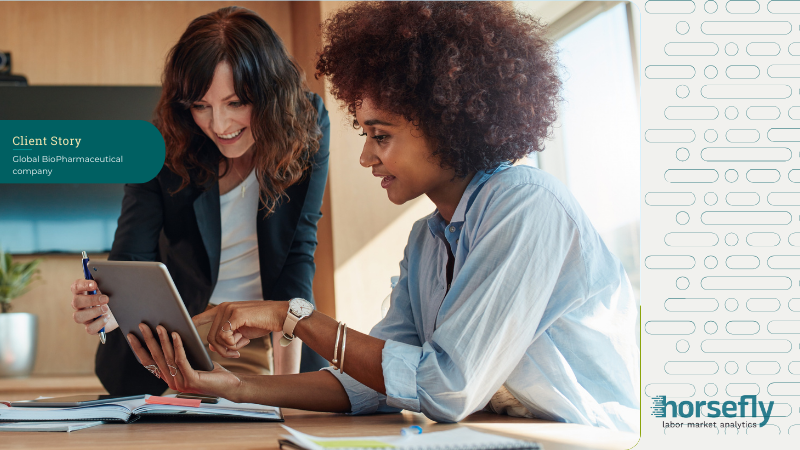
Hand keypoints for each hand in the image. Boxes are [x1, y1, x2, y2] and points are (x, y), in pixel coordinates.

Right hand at [70, 278, 117, 334]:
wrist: (122, 312)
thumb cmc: (113, 297)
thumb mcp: (110, 288)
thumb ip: (105, 282)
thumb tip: (106, 275)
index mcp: (83, 293)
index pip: (75, 287)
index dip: (83, 285)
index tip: (94, 284)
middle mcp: (80, 306)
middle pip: (76, 302)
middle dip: (91, 300)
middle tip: (106, 298)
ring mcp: (84, 317)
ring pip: (78, 317)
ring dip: (93, 312)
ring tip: (106, 308)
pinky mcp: (91, 327)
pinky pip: (89, 329)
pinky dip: (98, 323)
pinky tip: (106, 317)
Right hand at [127, 324, 242, 397]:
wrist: (230, 385)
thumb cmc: (211, 371)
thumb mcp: (192, 360)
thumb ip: (179, 353)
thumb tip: (169, 331)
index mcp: (169, 377)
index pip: (149, 362)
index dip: (139, 349)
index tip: (131, 335)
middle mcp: (172, 381)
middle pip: (156, 357)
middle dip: (148, 340)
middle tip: (142, 325)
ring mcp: (181, 382)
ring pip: (167, 357)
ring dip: (162, 339)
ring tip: (159, 325)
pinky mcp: (192, 380)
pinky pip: (181, 359)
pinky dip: (177, 345)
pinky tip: (176, 334)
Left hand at [193, 301, 286, 357]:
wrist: (279, 315)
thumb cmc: (262, 323)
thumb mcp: (241, 332)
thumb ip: (226, 336)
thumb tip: (210, 346)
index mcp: (223, 309)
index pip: (201, 317)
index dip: (191, 325)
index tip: (181, 333)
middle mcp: (223, 307)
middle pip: (209, 336)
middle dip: (220, 350)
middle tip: (233, 354)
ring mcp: (229, 309)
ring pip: (216, 338)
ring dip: (227, 348)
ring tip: (239, 349)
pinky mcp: (236, 314)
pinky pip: (225, 336)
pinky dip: (232, 344)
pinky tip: (243, 343)